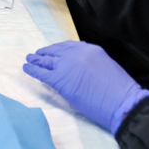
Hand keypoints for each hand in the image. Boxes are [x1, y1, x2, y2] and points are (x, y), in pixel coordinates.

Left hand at [24, 41, 148, 133]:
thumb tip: (79, 68)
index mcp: (89, 49)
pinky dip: (32, 71)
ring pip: (46, 62)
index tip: (52, 50)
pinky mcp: (59, 81)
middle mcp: (75, 54)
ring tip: (28, 59)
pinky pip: (42, 74)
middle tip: (36, 54)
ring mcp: (66, 66)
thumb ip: (90, 63)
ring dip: (35, 60)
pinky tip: (26, 69)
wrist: (122, 102)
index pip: (68, 47)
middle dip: (44, 53)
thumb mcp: (106, 65)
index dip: (57, 49)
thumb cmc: (119, 90)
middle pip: (55, 53)